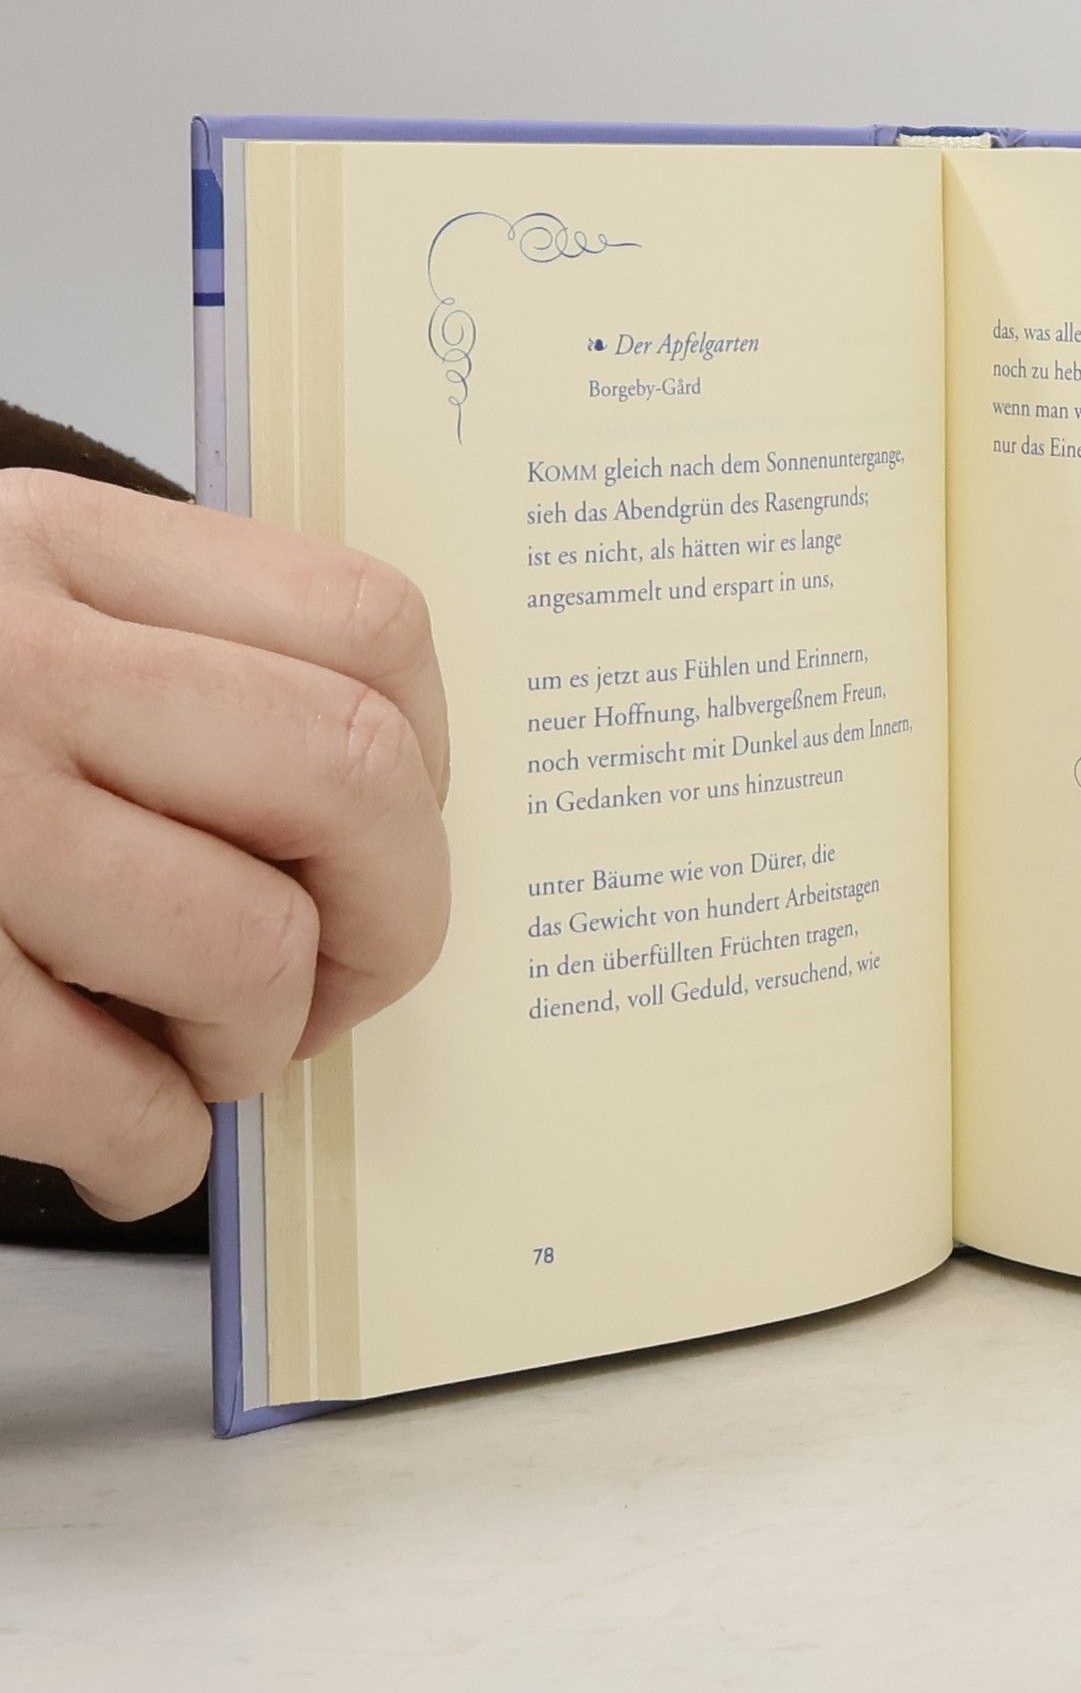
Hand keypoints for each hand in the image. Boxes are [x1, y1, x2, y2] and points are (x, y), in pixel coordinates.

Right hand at [0, 471, 451, 1216]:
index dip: (426, 760)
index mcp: (52, 548)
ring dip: (261, 1037)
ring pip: (248, 939)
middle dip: (394, 915)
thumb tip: (385, 815)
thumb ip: (170, 661)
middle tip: (342, 976)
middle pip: (350, 775)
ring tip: (206, 1051)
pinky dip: (154, 1144)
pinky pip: (105, 1091)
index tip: (390, 837)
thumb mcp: (1, 612)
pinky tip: (127, 1137)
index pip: (367, 626)